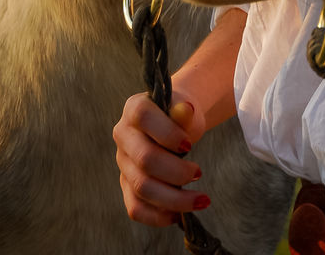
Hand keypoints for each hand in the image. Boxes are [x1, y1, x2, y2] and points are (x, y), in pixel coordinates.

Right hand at [114, 94, 210, 226]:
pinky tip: (180, 215)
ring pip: (142, 188)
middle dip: (176, 172)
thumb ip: (184, 111)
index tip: (189, 145)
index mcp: (134, 108)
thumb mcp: (185, 107)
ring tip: (201, 199)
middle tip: (199, 173)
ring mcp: (123, 163)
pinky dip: (159, 216)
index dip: (167, 133)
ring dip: (175, 199)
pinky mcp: (126, 186)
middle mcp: (123, 135)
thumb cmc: (180, 115)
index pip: (144, 118)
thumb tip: (186, 110)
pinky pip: (136, 208)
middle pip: (145, 159)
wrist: (175, 124)